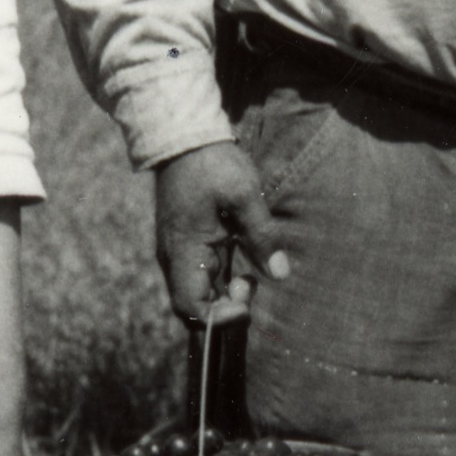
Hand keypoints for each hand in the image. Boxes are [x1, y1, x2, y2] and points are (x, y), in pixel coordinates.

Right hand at [152, 141, 287, 323]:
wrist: (185, 138)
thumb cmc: (212, 163)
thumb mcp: (244, 195)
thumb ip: (262, 236)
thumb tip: (280, 274)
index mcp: (184, 251)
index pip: (190, 308)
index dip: (219, 317)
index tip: (246, 304)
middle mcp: (176, 259)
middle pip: (194, 308)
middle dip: (225, 309)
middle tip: (250, 285)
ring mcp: (180, 253)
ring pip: (200, 294)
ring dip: (226, 295)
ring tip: (250, 277)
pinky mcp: (188, 246)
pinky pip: (203, 278)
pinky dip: (223, 281)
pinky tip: (243, 268)